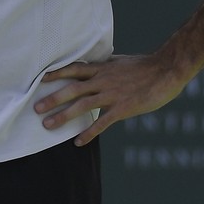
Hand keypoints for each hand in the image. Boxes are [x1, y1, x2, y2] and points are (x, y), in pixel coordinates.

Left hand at [34, 54, 188, 145]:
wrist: (167, 70)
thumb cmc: (145, 66)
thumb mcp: (120, 62)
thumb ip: (105, 66)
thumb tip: (95, 65)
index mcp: (101, 68)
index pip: (73, 69)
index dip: (56, 74)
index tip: (40, 80)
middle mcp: (102, 80)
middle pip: (72, 89)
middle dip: (53, 99)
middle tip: (36, 108)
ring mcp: (112, 94)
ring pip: (82, 106)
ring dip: (63, 116)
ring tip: (47, 125)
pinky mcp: (123, 108)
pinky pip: (102, 122)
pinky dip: (89, 132)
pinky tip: (78, 142)